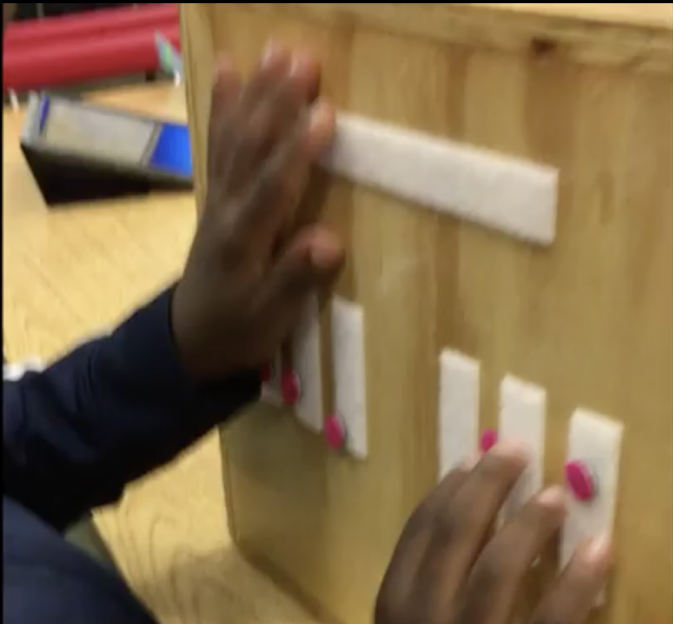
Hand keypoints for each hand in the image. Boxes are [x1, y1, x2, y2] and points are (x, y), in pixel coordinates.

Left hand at [172, 45, 344, 380]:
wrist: (189, 342)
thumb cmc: (238, 332)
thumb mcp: (269, 319)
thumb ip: (295, 280)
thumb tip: (328, 242)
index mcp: (244, 241)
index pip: (274, 188)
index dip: (298, 151)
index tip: (325, 113)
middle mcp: (228, 210)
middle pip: (252, 148)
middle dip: (277, 103)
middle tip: (303, 59)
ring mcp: (219, 198)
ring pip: (236, 137)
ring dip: (256, 92)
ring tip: (277, 50)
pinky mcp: (217, 194)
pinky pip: (219, 143)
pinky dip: (224, 105)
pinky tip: (229, 69)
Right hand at [373, 444, 612, 623]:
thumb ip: (424, 578)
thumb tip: (468, 512)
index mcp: (396, 598)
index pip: (423, 527)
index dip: (453, 486)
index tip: (479, 456)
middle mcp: (427, 614)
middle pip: (458, 534)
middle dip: (489, 486)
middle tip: (519, 451)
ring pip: (500, 571)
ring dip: (530, 525)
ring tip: (558, 494)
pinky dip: (578, 584)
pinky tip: (601, 550)